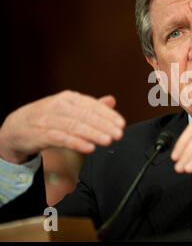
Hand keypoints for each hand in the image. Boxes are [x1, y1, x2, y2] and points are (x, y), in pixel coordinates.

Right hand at [0, 90, 125, 163]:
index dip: (108, 114)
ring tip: (108, 140)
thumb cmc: (48, 117)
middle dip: (104, 125)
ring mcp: (49, 119)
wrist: (16, 127)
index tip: (121, 123)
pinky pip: (61, 138)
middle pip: (85, 116)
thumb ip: (91, 106)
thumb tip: (112, 101)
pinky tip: (89, 147)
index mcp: (69, 98)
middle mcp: (59, 106)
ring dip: (93, 134)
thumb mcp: (70, 108)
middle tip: (119, 133)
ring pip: (75, 126)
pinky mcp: (41, 134)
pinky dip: (76, 143)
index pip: (92, 105)